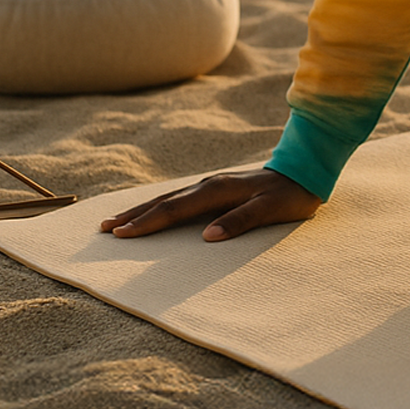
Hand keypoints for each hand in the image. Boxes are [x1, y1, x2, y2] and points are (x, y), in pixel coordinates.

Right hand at [99, 167, 320, 241]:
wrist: (305, 171)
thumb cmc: (289, 195)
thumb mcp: (270, 209)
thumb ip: (241, 221)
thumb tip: (207, 236)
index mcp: (218, 190)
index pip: (176, 209)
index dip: (148, 222)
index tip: (121, 234)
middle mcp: (210, 185)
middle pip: (165, 202)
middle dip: (134, 216)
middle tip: (104, 229)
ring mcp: (212, 185)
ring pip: (169, 198)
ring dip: (142, 210)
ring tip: (116, 221)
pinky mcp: (216, 189)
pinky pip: (180, 198)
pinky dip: (160, 205)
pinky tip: (151, 212)